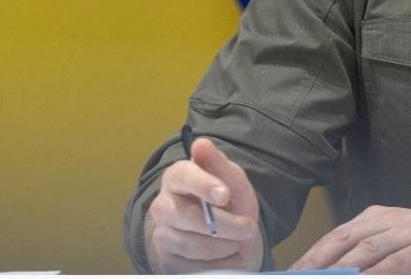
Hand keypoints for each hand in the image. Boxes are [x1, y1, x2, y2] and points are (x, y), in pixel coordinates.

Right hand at [145, 136, 264, 273]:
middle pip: (187, 216)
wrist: (229, 234)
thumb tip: (201, 143)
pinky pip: (192, 268)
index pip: (182, 176)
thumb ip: (218, 163)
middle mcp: (162, 206)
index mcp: (176, 177)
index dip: (203, 185)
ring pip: (191, 245)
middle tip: (248, 228)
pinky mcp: (167, 262)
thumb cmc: (228, 201)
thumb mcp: (232, 180)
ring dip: (224, 246)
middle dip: (225, 225)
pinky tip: (228, 256)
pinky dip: (219, 265)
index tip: (225, 195)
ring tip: (239, 241)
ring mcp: (162, 235)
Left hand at [289, 205, 410, 273]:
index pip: (336, 235)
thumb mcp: (399, 245)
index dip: (312, 254)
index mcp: (377, 217)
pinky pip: (395, 262)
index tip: (291, 272)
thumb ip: (371, 257)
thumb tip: (339, 274)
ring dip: (339, 270)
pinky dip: (375, 274)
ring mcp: (407, 231)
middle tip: (296, 278)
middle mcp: (388, 219)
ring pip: (364, 249)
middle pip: (343, 239)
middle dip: (316, 262)